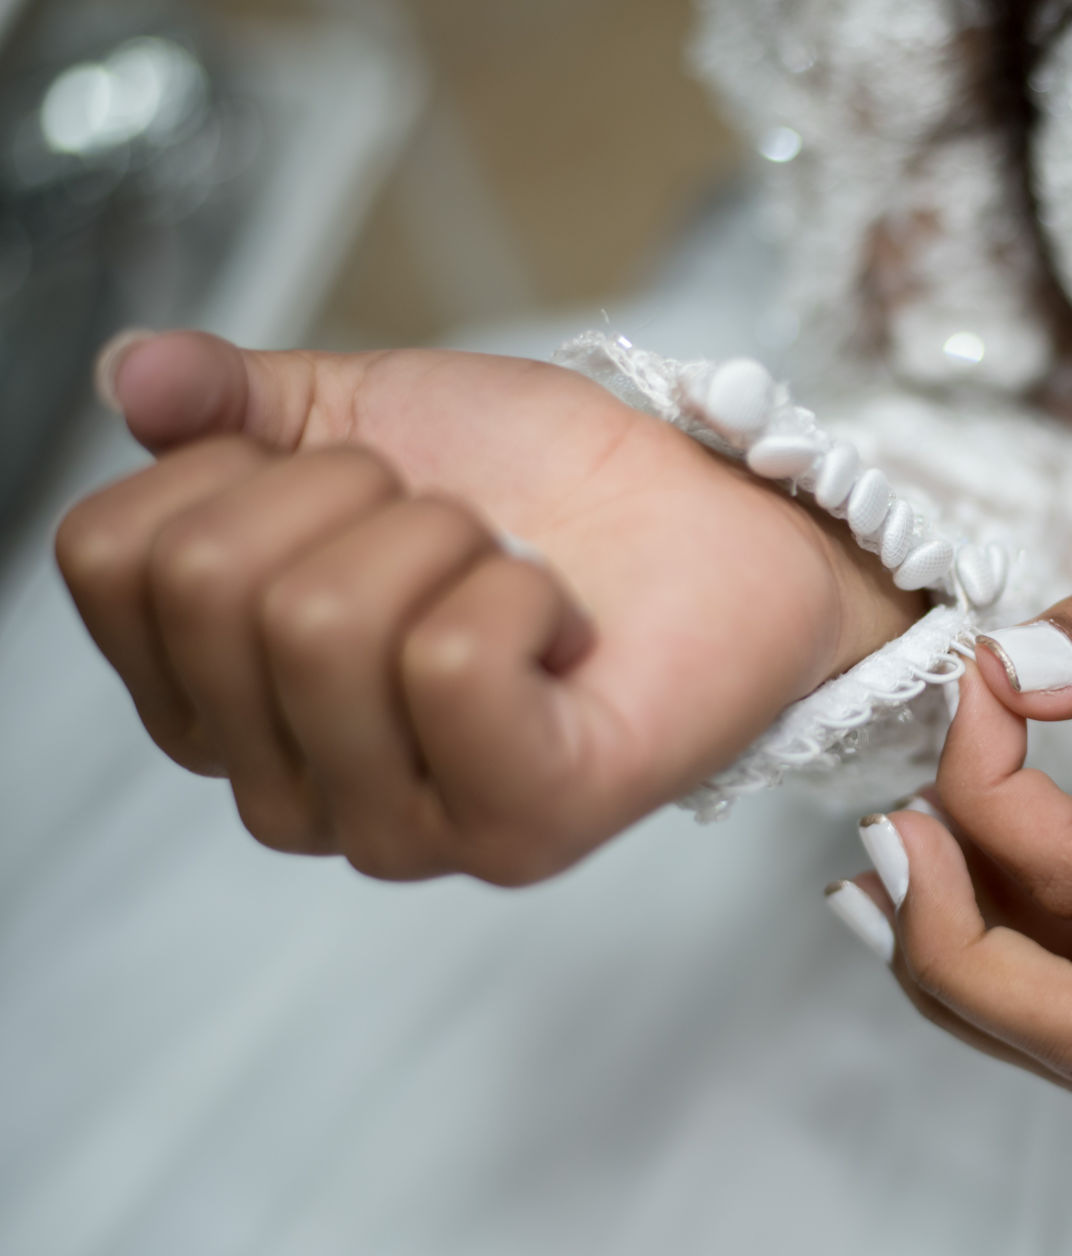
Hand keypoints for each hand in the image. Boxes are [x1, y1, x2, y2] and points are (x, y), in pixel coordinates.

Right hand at [57, 331, 919, 883]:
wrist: (721, 520)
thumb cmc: (549, 489)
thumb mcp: (369, 417)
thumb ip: (236, 405)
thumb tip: (134, 374)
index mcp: (221, 695)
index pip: (111, 558)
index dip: (231, 465)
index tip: (347, 479)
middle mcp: (287, 788)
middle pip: (214, 584)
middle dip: (358, 493)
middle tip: (457, 524)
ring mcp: (399, 828)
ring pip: (324, 621)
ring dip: (448, 540)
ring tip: (515, 573)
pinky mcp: (519, 827)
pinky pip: (450, 666)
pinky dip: (522, 596)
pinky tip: (561, 626)